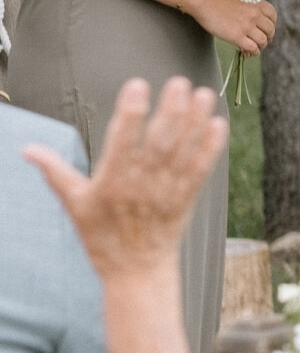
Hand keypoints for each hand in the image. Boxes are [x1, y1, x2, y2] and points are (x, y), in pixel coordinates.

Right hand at [23, 77, 228, 281]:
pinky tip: (219, 125)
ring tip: (205, 94)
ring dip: (195, 122)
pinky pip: (200, 170)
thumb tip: (27, 149)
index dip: (130, 113)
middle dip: (170, 111)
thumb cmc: (101, 236)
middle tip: (179, 81)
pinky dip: (210, 148)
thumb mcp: (73, 204)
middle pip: (157, 142)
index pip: (121, 141)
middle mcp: (140, 184)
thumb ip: (55, 172)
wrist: (134, 271)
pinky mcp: (186, 199)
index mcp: (111, 182)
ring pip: (182, 151)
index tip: (137, 86)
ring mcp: (166, 191)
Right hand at [186, 0, 274, 54]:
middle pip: (270, 30)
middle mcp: (256, 15)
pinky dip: (252, 52)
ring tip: (254, 50)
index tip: (265, 30)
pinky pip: (252, 48)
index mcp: (258, 4)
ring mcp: (247, 26)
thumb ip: (250, 8)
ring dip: (260, 47)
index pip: (273, 17)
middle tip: (260, 42)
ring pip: (263, 41)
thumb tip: (252, 22)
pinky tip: (246, 53)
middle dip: (267, 38)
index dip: (271, 25)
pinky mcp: (237, 36)